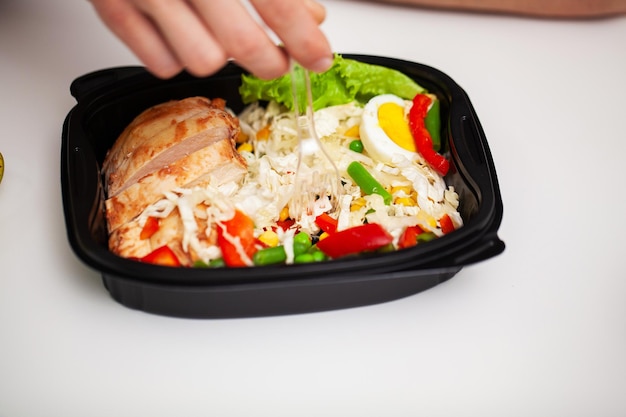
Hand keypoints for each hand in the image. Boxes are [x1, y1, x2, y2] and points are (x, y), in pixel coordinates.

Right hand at [89, 0, 333, 78]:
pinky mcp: (111, 7)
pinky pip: (161, 64)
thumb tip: (311, 16)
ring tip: (218, 35)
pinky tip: (181, 32)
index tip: (319, 58)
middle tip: (277, 60)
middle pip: (241, 45)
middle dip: (269, 61)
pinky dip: (177, 56)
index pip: (275, 2)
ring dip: (218, 55)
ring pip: (203, 62)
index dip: (303, 38)